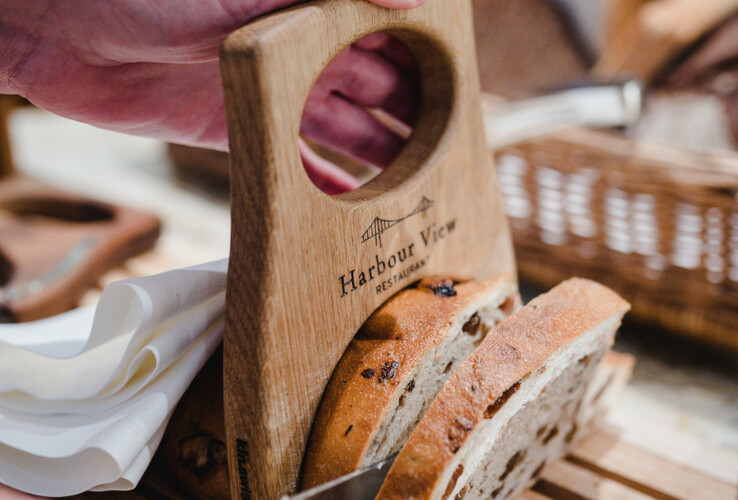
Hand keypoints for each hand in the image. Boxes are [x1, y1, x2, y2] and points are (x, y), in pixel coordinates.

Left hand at [1, 0, 422, 192]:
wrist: (59, 25)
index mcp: (308, 3)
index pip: (386, 29)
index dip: (424, 56)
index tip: (459, 86)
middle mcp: (297, 47)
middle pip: (372, 83)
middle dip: (411, 112)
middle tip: (450, 147)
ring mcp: (269, 94)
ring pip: (341, 125)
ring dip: (379, 153)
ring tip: (417, 182)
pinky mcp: (238, 133)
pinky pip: (296, 162)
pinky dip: (327, 182)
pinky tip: (357, 202)